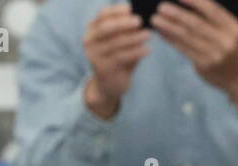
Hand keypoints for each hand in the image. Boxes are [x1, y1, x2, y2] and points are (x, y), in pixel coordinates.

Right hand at [83, 3, 150, 118]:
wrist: (110, 85)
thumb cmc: (118, 59)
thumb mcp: (121, 43)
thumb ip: (127, 31)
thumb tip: (142, 18)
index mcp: (92, 30)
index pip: (102, 15)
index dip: (116, 11)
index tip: (131, 8)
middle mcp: (89, 41)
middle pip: (106, 28)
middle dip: (124, 23)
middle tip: (140, 20)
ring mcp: (94, 55)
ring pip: (115, 43)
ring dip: (134, 37)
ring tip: (148, 34)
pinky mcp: (103, 68)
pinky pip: (121, 57)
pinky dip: (136, 52)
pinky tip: (148, 49)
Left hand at [151, 0, 237, 107]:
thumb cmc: (235, 49)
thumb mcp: (233, 32)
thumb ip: (216, 20)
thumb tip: (188, 4)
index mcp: (234, 29)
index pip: (212, 10)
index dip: (194, 1)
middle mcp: (226, 42)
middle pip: (196, 24)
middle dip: (176, 14)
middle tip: (161, 7)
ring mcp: (216, 56)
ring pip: (188, 37)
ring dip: (169, 27)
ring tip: (156, 19)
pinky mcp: (206, 66)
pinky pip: (185, 50)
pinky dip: (172, 40)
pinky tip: (163, 33)